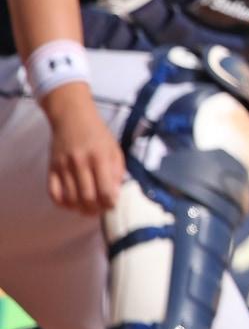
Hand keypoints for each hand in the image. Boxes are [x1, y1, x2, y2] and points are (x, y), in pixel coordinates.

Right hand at [44, 85, 124, 214]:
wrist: (72, 118)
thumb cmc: (98, 134)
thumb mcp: (114, 149)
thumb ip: (117, 172)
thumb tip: (115, 195)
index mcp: (100, 157)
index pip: (105, 189)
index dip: (109, 203)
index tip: (112, 205)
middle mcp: (80, 163)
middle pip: (87, 198)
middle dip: (95, 210)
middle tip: (99, 210)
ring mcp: (63, 166)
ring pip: (70, 199)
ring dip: (79, 209)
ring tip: (87, 209)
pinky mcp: (51, 168)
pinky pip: (53, 193)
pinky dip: (62, 203)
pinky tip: (71, 203)